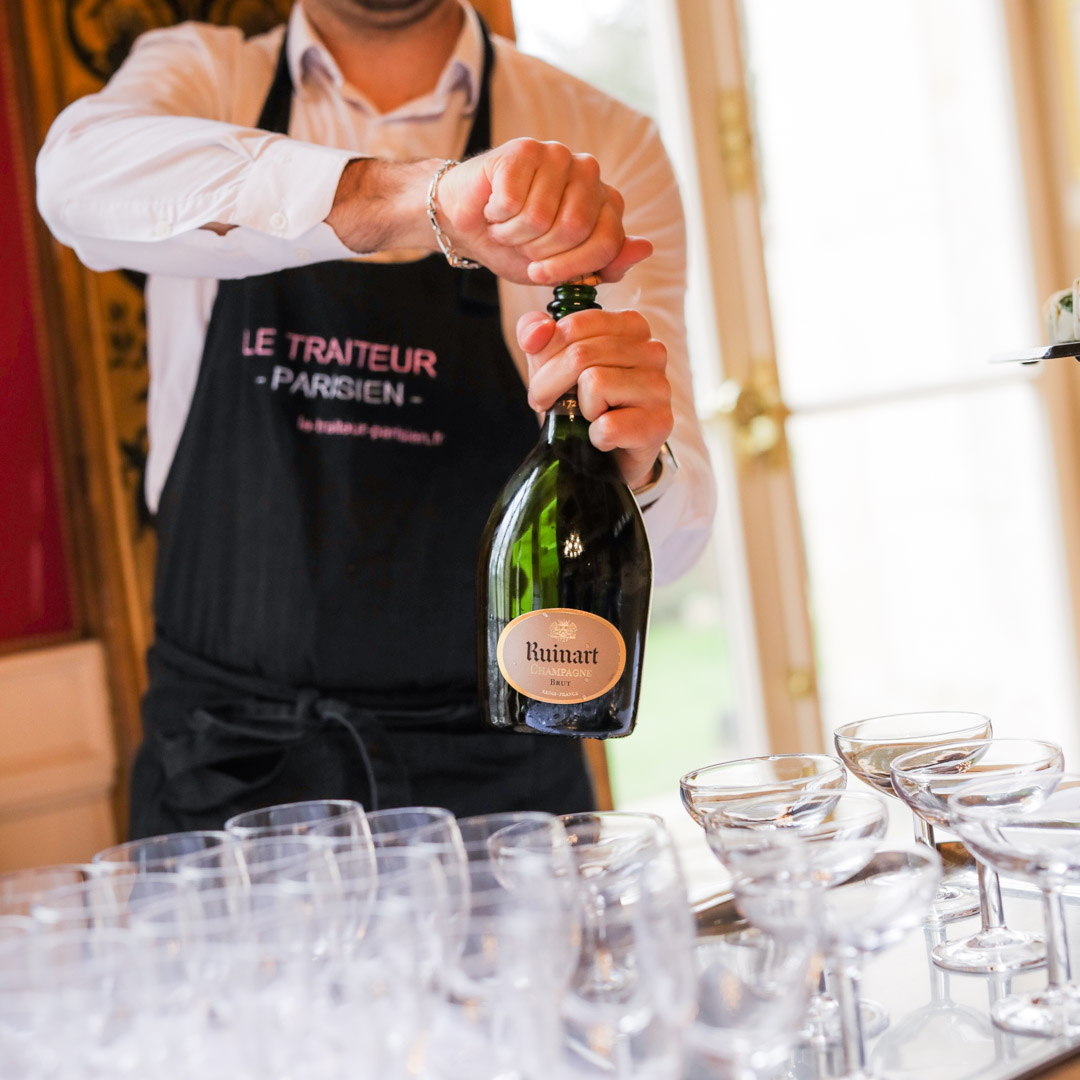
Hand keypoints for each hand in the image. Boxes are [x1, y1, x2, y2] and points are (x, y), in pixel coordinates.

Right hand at [438, 139, 651, 283]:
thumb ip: (606, 265)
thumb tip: (646, 248)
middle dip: (540, 251)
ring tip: (507, 226)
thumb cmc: (518, 246)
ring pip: (541, 216)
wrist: (468, 224)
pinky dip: (497, 216)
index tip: (541, 273)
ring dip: (514, 234)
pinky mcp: (524, 149)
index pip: (608, 242)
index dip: (572, 267)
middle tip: (522, 245)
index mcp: (606, 202)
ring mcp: (558, 156)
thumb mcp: (563, 269)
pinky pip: (513, 201)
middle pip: (575, 228)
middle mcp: (589, 173)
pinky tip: (494, 209)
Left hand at [519, 307, 672, 488]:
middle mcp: (651, 350)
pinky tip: (604, 438)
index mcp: (629, 325)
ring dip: (577, 410)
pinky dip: (595, 437)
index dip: (545, 356)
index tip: (542, 378)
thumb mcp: (552, 361)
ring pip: (594, 384)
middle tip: (547, 403)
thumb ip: (535, 334)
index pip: (573, 326)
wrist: (610, 453)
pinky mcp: (658, 424)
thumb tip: (534, 334)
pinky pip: (608, 426)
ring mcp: (659, 387)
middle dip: (548, 385)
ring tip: (587, 417)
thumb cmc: (583, 400)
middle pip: (580, 355)